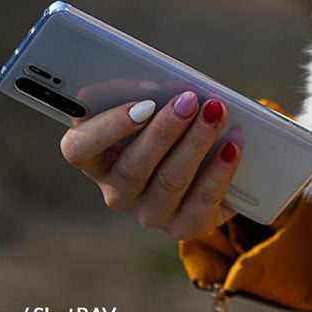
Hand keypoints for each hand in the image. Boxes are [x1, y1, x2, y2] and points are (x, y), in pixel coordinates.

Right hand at [58, 92, 239, 238]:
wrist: (212, 165)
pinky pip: (202, 201)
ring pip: (170, 180)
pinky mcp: (186, 225)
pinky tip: (232, 147)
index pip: (79, 149)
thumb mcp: (157, 109)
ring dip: (196, 143)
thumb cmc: (175, 126)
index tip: (143, 104)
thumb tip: (166, 85)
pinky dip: (220, 171)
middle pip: (132, 167)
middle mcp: (118, 193)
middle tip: (189, 100)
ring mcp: (151, 213)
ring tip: (216, 114)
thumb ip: (151, 97)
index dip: (109, 127)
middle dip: (165, 130)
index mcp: (97, 159)